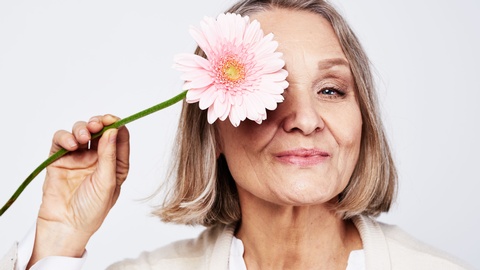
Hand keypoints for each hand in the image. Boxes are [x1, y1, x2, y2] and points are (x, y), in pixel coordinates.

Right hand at [28, 114, 129, 266]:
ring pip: (80, 132)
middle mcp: (98, 158)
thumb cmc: (91, 210)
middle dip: (98, 123)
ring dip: (81, 129)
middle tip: (96, 124)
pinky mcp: (59, 160)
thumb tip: (113, 130)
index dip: (116, 125)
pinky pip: (61, 141)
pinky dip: (64, 137)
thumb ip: (110, 156)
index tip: (112, 119)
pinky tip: (70, 145)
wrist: (65, 226)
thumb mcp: (107, 182)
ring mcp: (78, 158)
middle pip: (99, 130)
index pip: (119, 138)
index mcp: (115, 164)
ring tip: (82, 138)